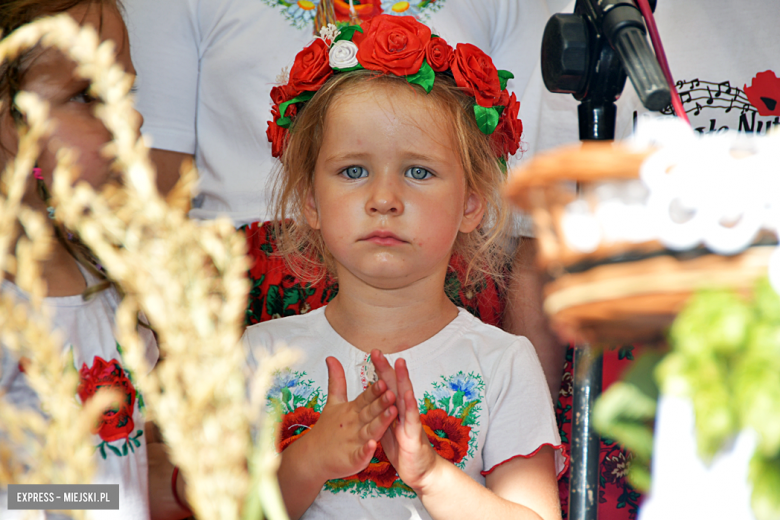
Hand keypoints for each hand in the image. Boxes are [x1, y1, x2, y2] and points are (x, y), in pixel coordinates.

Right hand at [304, 356, 397, 480]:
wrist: (312, 457)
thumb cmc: (327, 428)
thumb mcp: (333, 402)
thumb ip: (336, 380)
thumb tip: (331, 357)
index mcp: (352, 410)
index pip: (365, 398)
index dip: (374, 390)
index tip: (384, 379)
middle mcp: (354, 424)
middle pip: (369, 412)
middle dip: (381, 402)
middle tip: (392, 392)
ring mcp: (353, 441)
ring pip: (370, 430)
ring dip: (381, 422)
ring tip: (392, 412)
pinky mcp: (352, 459)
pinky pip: (361, 454)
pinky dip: (367, 451)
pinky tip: (373, 445)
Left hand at [371, 350, 437, 491]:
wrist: (419, 472)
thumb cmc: (404, 449)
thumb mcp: (388, 428)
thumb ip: (381, 412)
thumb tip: (373, 397)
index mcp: (395, 410)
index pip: (387, 386)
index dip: (380, 370)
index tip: (372, 353)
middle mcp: (404, 412)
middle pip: (395, 386)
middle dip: (387, 368)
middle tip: (377, 351)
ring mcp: (411, 422)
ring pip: (406, 397)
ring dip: (404, 380)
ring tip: (399, 363)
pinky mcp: (414, 437)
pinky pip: (412, 420)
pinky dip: (410, 407)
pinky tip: (408, 395)